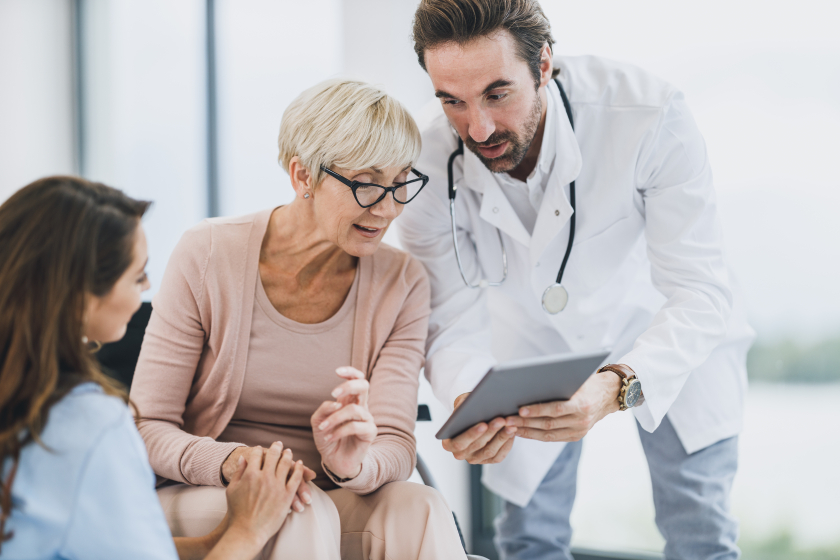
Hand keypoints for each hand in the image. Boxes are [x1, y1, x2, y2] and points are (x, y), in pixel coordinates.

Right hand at [222, 445, 315, 512]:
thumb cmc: (237, 512)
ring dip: (288, 455)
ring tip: (288, 452)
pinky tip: (300, 464)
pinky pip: (296, 478)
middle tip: (278, 444)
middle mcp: (265, 478)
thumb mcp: (231, 490)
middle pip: (273, 456)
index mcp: (251, 474)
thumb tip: (242, 459)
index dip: (258, 450)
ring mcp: (277, 486)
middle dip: (276, 448)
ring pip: (286, 464)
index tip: (260, 448)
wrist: (247, 531)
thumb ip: (238, 472)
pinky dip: (299, 469)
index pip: (256, 455)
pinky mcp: (286, 496)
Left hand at [311, 366, 376, 479]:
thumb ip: (324, 409)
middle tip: (333, 393)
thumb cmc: (327, 438)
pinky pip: (355, 426)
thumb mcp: (318, 421)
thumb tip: (335, 402)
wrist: (334, 461)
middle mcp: (361, 407)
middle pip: (364, 386)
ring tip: (323, 428)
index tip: (337, 371)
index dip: (351, 372)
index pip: (358, 379)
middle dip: (348, 386)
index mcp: (350, 401)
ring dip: (335, 418)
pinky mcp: (370, 433)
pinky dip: (339, 431)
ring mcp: (367, 419)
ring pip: (354, 409)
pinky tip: (329, 437)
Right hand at [441, 392, 516, 464]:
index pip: (459, 443)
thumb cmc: (465, 408)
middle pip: (477, 447)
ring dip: (501, 438)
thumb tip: (474, 405)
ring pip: (489, 452)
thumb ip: (463, 407)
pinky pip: (499, 456)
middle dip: (491, 432)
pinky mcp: (487, 460)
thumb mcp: (461, 404)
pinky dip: (506, 444)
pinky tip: (512, 433)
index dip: (471, 434)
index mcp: (448, 444)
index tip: (483, 424)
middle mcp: (460, 454)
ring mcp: (474, 459)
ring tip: (510, 426)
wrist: (471, 415)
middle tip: (502, 420)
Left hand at [505, 369, 621, 440]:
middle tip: (506, 420)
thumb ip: (558, 384)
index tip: (520, 410)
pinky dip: (536, 435)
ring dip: (527, 431)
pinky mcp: (576, 436)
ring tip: (510, 428)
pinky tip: (522, 431)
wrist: (609, 395)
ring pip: (548, 435)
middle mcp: (581, 420)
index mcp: (582, 404)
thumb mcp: (576, 379)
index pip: (555, 409)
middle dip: (525, 423)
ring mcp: (579, 430)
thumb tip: (529, 384)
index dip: (536, 411)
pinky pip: (553, 438)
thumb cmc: (588, 382)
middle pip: (548, 424)